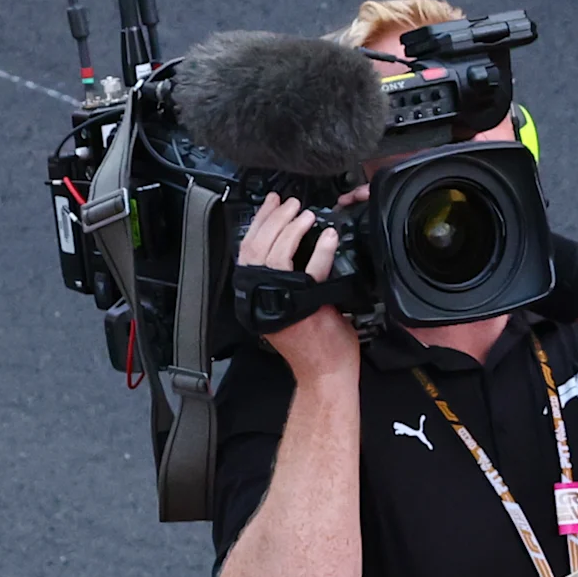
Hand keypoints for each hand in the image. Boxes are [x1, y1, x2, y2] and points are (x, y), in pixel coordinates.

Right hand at [235, 193, 356, 381]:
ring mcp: (280, 301)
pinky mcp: (304, 306)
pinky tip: (328, 236)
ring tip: (306, 214)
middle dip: (275, 219)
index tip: (271, 203)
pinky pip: (310, 271)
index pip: (249, 249)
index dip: (260, 222)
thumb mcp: (292, 303)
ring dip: (292, 229)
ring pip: (277, 254)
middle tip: (291, 203)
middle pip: (258, 247)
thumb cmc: (314, 342)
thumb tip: (296, 246)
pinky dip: (320, 250)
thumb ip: (288, 278)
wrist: (326, 373)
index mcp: (255, 294)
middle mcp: (261, 297)